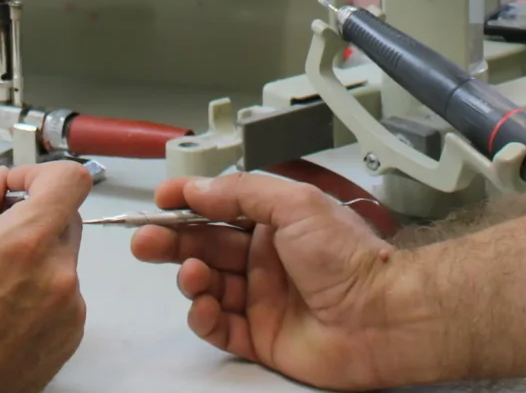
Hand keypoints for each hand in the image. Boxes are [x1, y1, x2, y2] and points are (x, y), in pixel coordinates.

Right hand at [0, 163, 89, 392]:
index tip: (18, 187)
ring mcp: (68, 310)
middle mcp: (57, 276)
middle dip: (31, 217)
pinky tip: (0, 309)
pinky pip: (63, 294)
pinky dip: (38, 291)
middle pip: (65, 218)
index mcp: (24, 245)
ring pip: (61, 258)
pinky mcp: (69, 336)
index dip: (41, 174)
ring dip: (33, 257)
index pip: (71, 180)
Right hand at [128, 172, 428, 390]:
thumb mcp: (295, 203)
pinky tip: (204, 306)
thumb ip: (241, 193)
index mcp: (275, 224)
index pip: (219, 209)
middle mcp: (265, 259)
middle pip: (204, 247)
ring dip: (190, 279)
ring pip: (208, 287)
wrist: (380, 316)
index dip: (187, 204)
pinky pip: (220, 328)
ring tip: (192, 274)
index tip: (161, 200)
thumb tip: (199, 188)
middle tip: (145, 240)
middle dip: (172, 241)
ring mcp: (262, 299)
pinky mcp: (261, 338)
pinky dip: (205, 318)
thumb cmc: (351, 259)